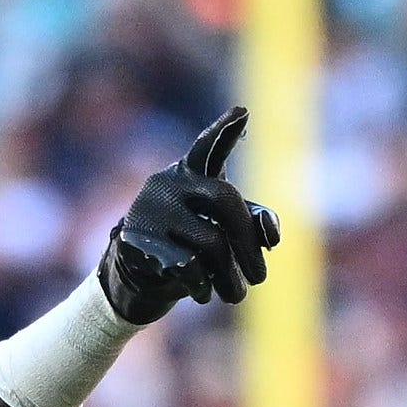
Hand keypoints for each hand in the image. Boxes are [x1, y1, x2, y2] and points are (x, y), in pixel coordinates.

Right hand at [97, 111, 280, 320]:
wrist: (138, 279)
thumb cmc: (188, 248)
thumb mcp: (222, 235)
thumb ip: (252, 226)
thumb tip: (269, 234)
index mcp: (190, 176)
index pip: (207, 149)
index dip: (224, 131)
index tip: (243, 112)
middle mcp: (168, 184)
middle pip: (225, 200)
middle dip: (248, 242)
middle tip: (261, 278)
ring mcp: (150, 209)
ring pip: (211, 242)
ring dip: (231, 277)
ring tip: (235, 295)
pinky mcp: (138, 240)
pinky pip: (187, 265)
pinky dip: (204, 285)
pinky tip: (204, 293)